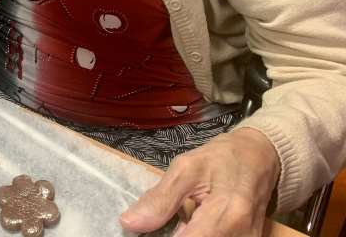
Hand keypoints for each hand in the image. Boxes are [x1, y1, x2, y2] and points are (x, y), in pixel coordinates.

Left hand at [120, 128, 279, 236]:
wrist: (259, 158)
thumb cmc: (222, 158)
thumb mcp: (186, 168)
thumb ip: (159, 198)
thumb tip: (129, 223)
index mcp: (227, 212)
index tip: (143, 231)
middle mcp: (242, 235)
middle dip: (171, 236)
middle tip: (161, 223)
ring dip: (184, 235)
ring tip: (177, 221)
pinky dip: (197, 235)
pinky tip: (190, 227)